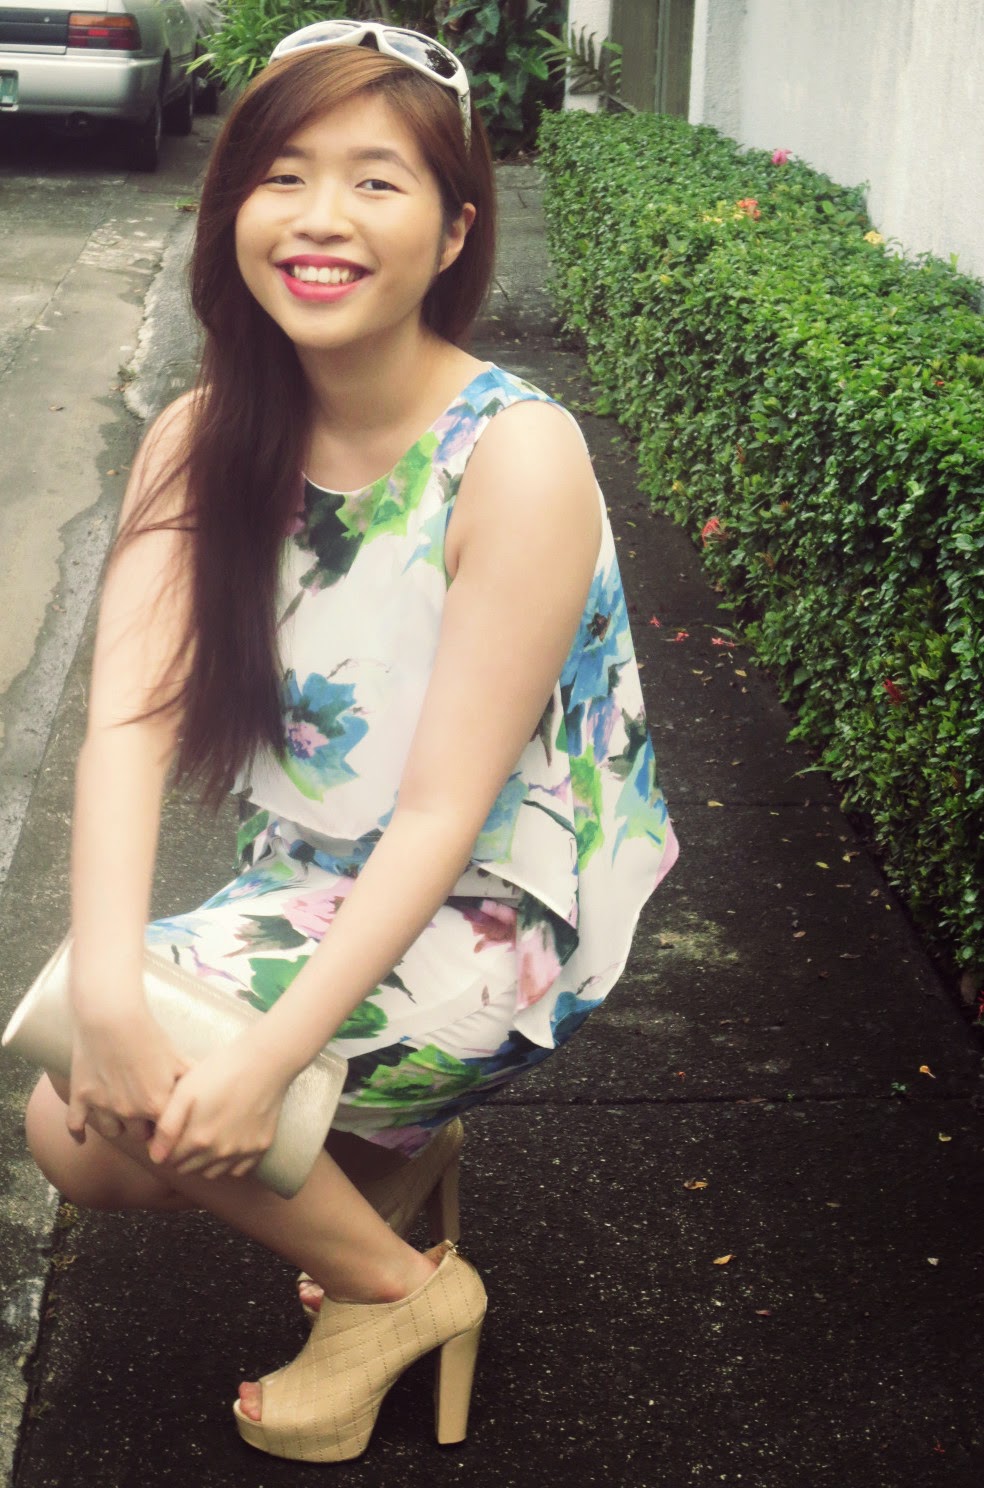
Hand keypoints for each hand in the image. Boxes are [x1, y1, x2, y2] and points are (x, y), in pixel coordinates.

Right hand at [67, 1009, 187, 1145]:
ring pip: (111, 1131)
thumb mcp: (176, 1057)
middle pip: (138, 1135)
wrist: (112, 1017)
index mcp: (156, 1106)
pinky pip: (75, 1125)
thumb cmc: (149, 1035)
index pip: (165, 1133)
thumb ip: (190, 1079)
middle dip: (143, 1128)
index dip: (167, 1130)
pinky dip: (77, 1132)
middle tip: (145, 1117)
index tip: (167, 1126)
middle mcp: (129, 1113)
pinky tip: (82, 1137)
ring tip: (121, 1114)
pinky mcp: (80, 1098)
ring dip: (117, 1125)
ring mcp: (103, 1107)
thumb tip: (207, 1091)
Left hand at [147, 1038, 289, 1181]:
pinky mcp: (260, 1148)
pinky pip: (238, 1169)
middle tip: (185, 1130)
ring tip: (204, 1135)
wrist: (263, 1062)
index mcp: (198, 1140)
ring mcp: (242, 1152)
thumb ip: (167, 1128)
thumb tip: (156, 1156)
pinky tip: (226, 1140)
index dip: (163, 1147)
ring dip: (202, 1161)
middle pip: (188, 1169)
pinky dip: (228, 1162)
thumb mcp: (184, 1092)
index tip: (167, 1132)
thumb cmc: (219, 1071)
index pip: (168, 1160)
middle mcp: (220, 1153)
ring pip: (212, 1172)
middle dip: (181, 1155)